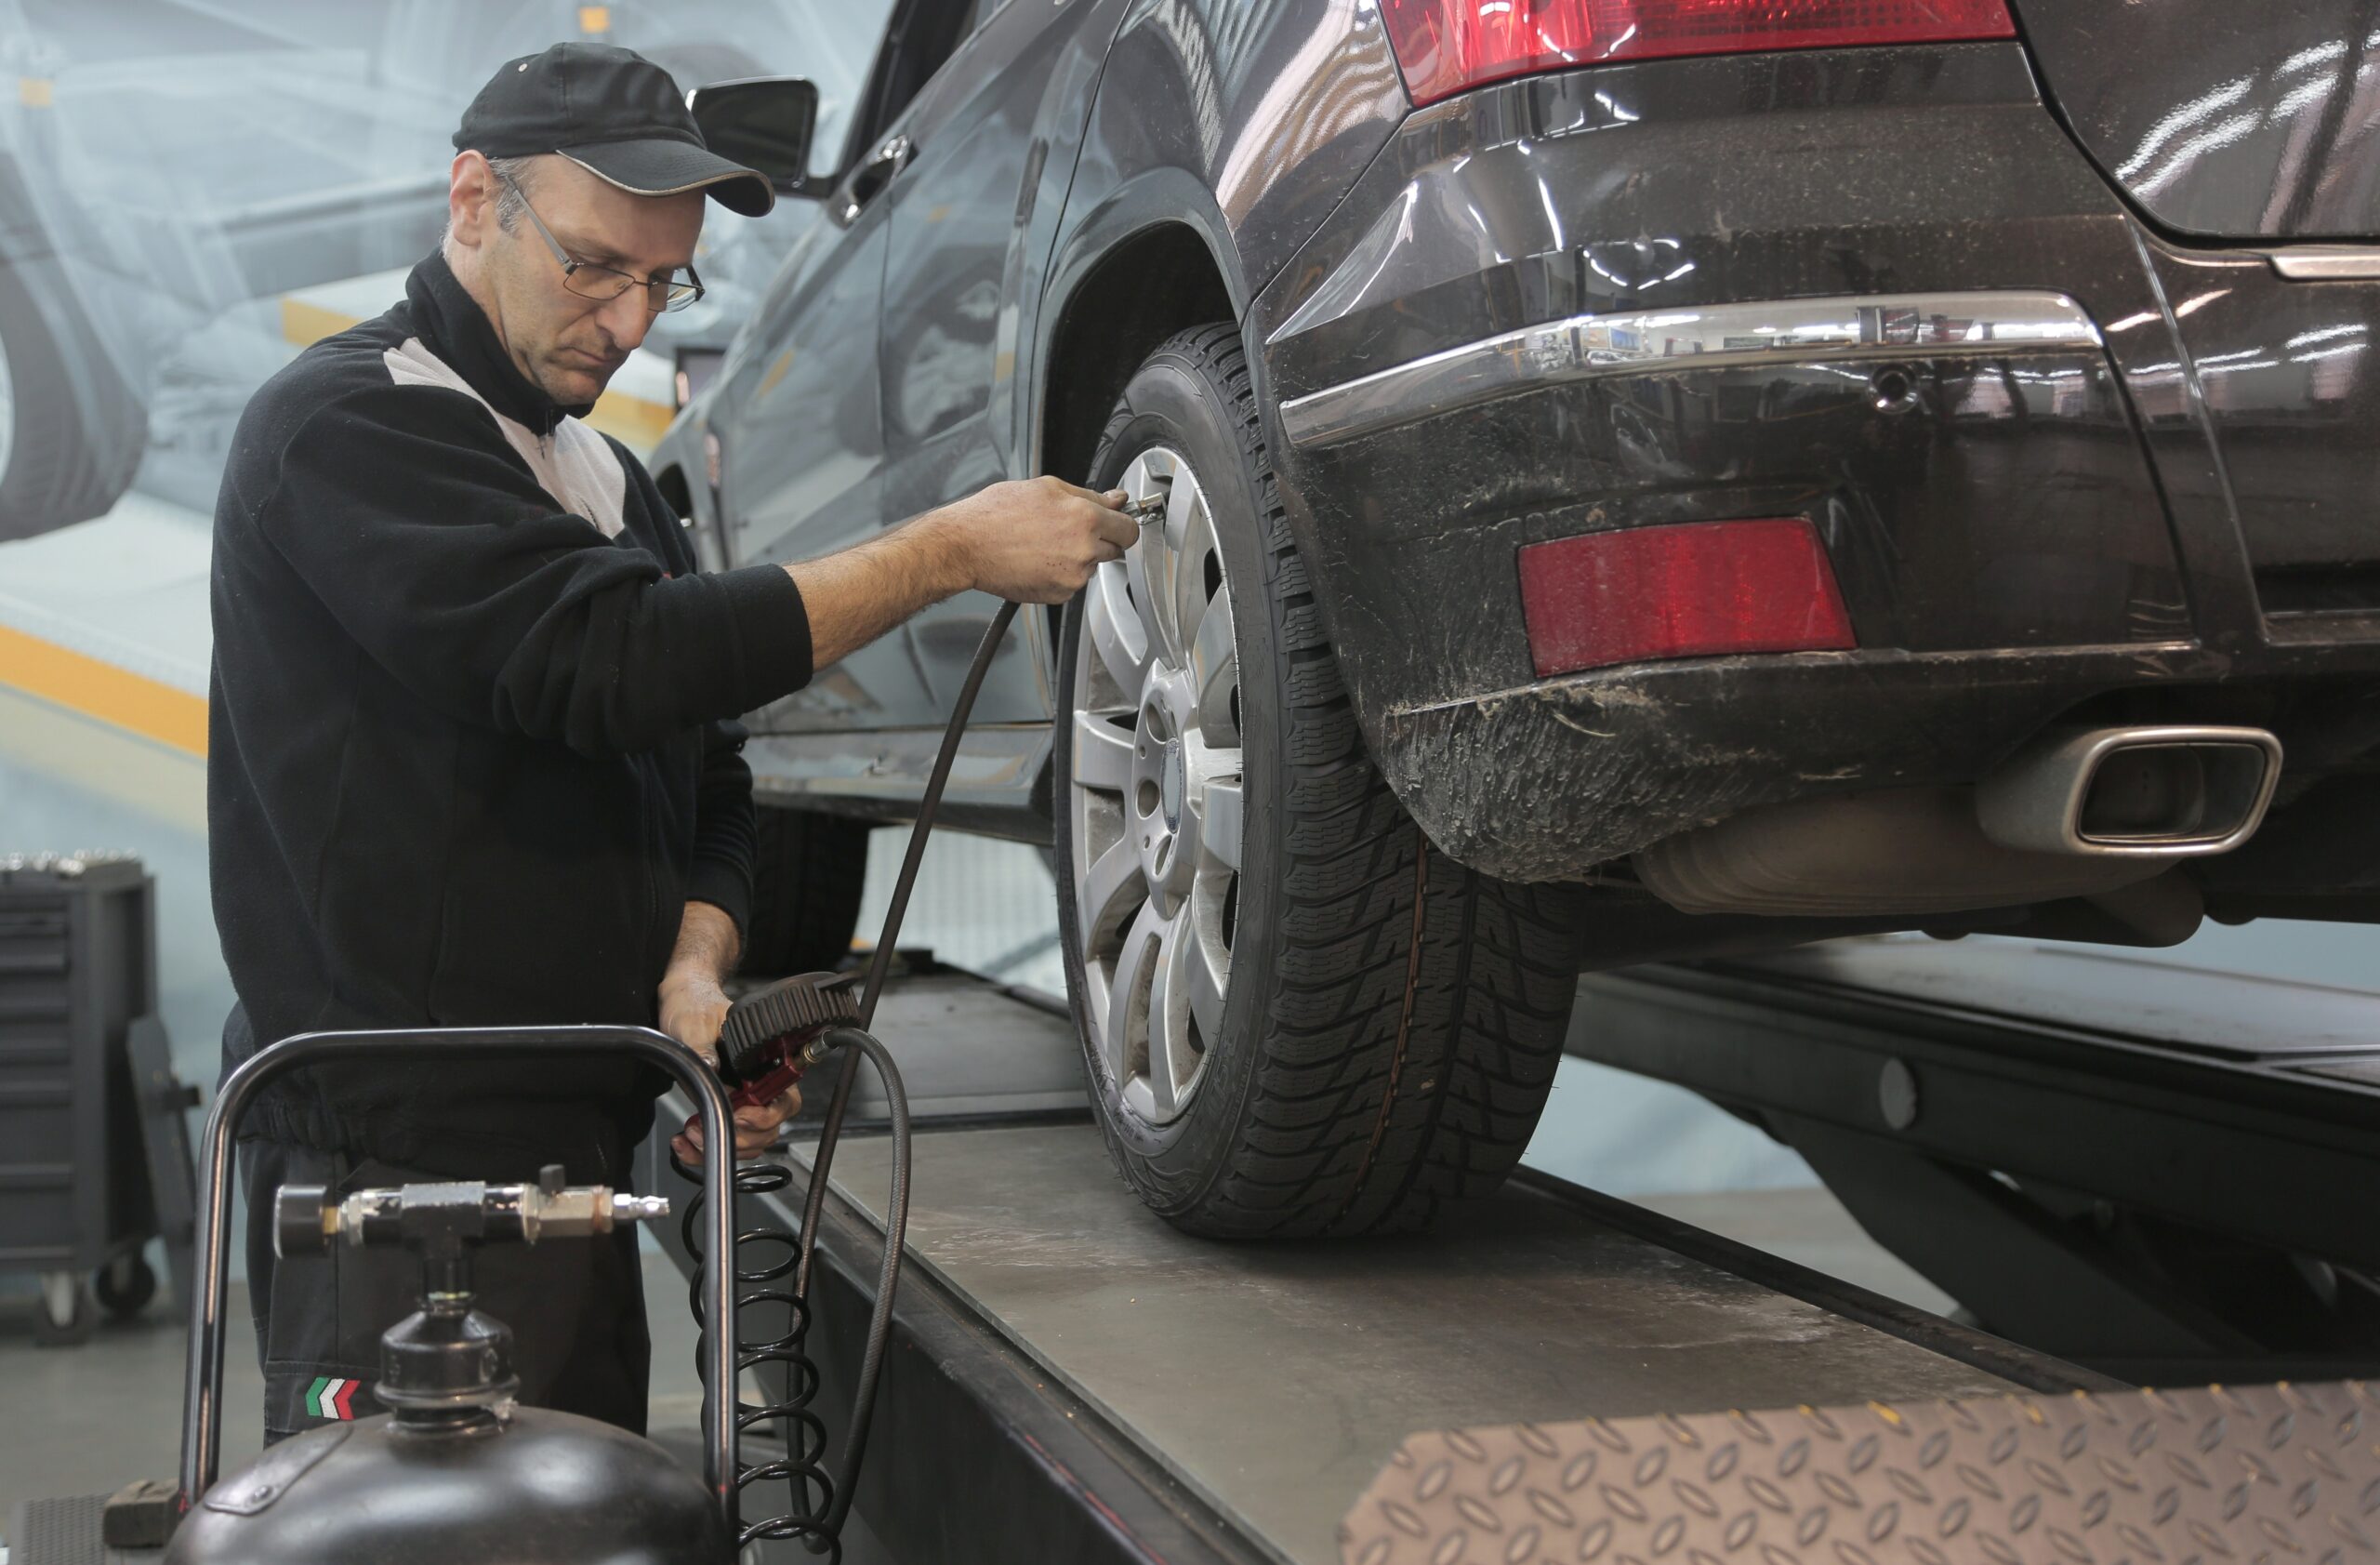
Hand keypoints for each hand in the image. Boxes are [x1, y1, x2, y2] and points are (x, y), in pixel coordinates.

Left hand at [657, 967, 799, 1162]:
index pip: (785, 1100)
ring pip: (748, 1142)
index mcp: (765, 1061)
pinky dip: (703, 1151)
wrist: (680, 1003)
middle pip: (768, 1129)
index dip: (766, 1116)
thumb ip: (703, 1047)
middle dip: (738, 1138)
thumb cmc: (695, 1005)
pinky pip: (725, 1140)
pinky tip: (684, 1143)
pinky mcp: (723, 1108)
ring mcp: (742, 1099)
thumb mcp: (695, 1023)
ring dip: (719, 1146)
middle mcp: (759, 1083)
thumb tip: (712, 1069)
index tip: (740, 1116)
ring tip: (689, 1135)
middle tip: (702, 1130)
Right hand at [927, 476, 1139, 603]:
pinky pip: (1072, 582)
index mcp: (1085, 518)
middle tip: (1069, 531)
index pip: (1128, 528)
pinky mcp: (1059, 594)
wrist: (966, 546)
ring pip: (1091, 566)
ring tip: (1044, 543)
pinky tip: (1037, 560)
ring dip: (1078, 557)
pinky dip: (1060, 574)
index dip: (1122, 524)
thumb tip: (1116, 500)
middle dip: (1100, 540)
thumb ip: (1089, 496)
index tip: (1117, 523)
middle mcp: (1084, 550)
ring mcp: (1072, 576)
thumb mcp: (1046, 488)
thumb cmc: (997, 514)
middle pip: (1115, 550)